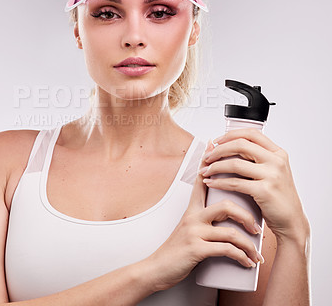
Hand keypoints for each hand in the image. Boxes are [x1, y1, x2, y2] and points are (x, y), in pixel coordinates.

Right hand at [144, 140, 262, 291]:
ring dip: (248, 244)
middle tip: (257, 228)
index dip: (210, 163)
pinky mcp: (196, 249)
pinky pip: (226, 249)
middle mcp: (193, 216)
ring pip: (229, 230)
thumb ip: (203, 219)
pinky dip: (241, 256)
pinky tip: (246, 262)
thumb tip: (224, 216)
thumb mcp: (187, 228)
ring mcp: (194, 232)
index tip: (216, 146)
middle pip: (225, 204)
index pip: (202, 182)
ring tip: (256, 252)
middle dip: (246, 216)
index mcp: (192, 209)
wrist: (158, 268)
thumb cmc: (177, 249)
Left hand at [199, 128, 308, 243]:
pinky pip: (235, 183)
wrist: (291, 220)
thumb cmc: (276, 195)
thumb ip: (253, 158)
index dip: (230, 134)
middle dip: (218, 150)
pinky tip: (210, 183)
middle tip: (207, 157)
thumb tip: (222, 145)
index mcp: (277, 152)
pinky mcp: (265, 190)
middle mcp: (276, 161)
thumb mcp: (270, 171)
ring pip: (235, 163)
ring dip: (215, 166)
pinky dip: (218, 182)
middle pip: (240, 145)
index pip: (251, 134)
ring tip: (205, 171)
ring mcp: (272, 175)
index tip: (216, 141)